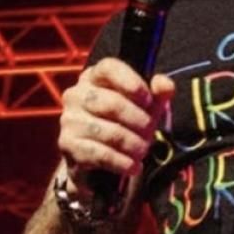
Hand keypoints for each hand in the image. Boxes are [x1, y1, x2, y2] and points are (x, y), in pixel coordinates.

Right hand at [58, 57, 175, 200]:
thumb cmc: (123, 124)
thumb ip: (158, 93)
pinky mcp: (68, 145)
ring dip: (133, 144)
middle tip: (150, 132)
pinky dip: (122, 162)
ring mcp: (69, 120)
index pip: (109, 68)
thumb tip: (165, 85)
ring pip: (109, 132)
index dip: (131, 83)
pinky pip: (101, 154)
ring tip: (142, 150)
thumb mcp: (145, 106)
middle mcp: (76, 94)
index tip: (148, 100)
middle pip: (112, 103)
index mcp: (94, 77)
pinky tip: (133, 166)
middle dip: (139, 121)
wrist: (96, 161)